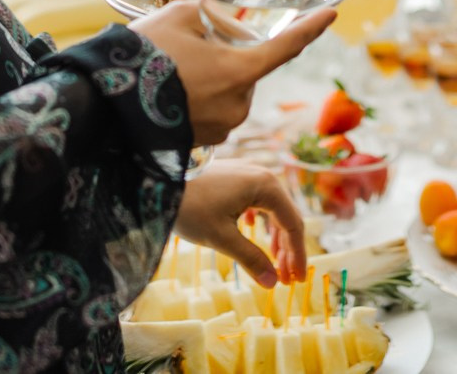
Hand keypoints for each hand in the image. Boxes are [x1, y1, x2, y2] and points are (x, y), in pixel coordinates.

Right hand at [130, 1, 336, 145]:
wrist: (106, 106)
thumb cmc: (145, 55)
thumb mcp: (180, 15)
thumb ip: (214, 14)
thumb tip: (228, 24)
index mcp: (240, 70)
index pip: (287, 47)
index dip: (311, 28)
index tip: (333, 14)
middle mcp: (239, 104)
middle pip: (248, 68)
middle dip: (229, 54)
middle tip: (188, 46)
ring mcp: (222, 128)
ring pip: (229, 90)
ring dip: (212, 78)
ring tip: (170, 71)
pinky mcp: (205, 142)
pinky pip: (213, 111)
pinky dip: (199, 98)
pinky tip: (169, 92)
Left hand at [173, 162, 308, 286]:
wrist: (159, 180)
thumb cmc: (190, 207)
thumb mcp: (221, 238)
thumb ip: (250, 259)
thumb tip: (272, 283)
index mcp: (265, 186)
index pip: (292, 225)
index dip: (297, 254)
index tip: (297, 280)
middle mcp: (261, 175)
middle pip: (285, 216)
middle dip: (287, 249)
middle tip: (287, 278)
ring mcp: (247, 174)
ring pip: (271, 209)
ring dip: (274, 237)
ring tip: (274, 263)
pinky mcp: (234, 177)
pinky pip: (257, 201)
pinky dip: (260, 222)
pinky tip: (252, 233)